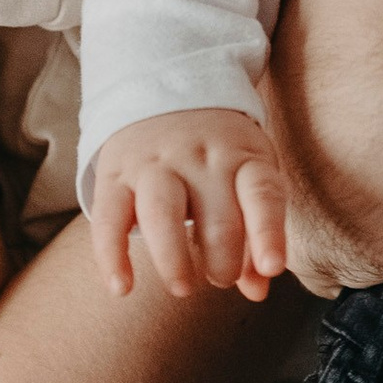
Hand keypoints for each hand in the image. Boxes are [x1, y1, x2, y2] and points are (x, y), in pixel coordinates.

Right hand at [89, 110, 286, 302]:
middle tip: (222, 278)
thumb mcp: (246, 175)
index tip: (272, 268)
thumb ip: (256, 234)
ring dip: (173, 259)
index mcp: (242, 157)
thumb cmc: (216, 153)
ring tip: (182, 288)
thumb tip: (258, 291)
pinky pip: (110, 219)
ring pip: (163, 214)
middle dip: (223, 262)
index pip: (261, 194)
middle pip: (216, 216)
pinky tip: (122, 288)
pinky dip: (113, 257)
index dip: (268, 232)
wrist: (159, 90)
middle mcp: (200, 158)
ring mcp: (154, 165)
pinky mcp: (115, 176)